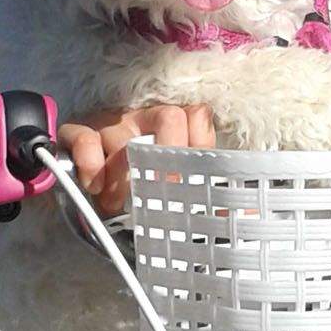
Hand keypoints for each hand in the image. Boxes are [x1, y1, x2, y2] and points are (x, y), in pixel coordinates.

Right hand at [56, 104, 214, 217]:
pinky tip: (92, 186)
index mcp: (175, 130)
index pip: (198, 116)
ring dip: (120, 174)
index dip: (198, 142)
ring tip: (115, 204)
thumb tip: (252, 214)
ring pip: (122, 132)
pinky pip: (82, 136)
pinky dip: (89, 162)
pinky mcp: (78, 134)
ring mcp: (112, 124)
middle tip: (155, 194)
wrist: (94, 203)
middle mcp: (146, 120)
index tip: (190, 178)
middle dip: (164, 158)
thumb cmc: (145, 196)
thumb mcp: (180, 197)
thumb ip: (212, 199)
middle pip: (168, 117)